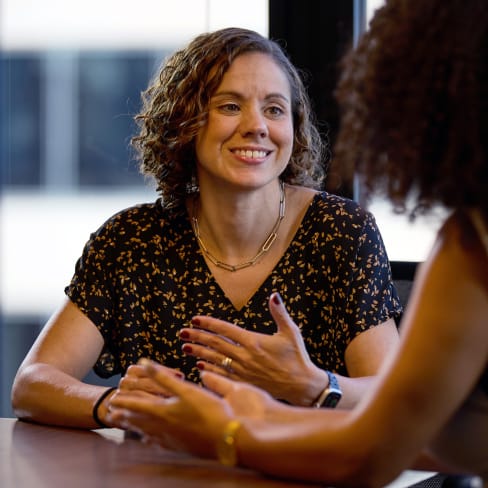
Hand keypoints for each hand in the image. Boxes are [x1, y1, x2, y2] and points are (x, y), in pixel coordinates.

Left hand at [108, 360, 234, 455]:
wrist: (225, 439)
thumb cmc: (208, 411)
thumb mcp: (186, 389)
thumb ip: (163, 376)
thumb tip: (144, 363)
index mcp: (162, 411)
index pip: (136, 405)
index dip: (124, 402)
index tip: (113, 399)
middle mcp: (162, 427)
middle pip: (137, 421)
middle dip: (124, 416)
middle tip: (112, 415)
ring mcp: (170, 439)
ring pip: (146, 433)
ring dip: (134, 428)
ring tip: (126, 426)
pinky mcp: (179, 447)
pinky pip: (157, 443)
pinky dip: (149, 439)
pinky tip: (151, 440)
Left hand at [179, 292, 326, 405]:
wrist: (302, 385)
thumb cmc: (297, 357)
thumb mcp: (290, 332)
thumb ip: (279, 313)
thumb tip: (274, 295)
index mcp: (253, 342)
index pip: (226, 330)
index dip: (209, 324)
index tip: (195, 319)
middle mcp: (244, 356)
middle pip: (216, 344)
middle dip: (198, 336)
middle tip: (183, 331)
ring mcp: (242, 371)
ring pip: (216, 359)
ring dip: (199, 352)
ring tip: (185, 346)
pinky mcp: (244, 382)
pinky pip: (222, 375)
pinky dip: (209, 369)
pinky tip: (199, 365)